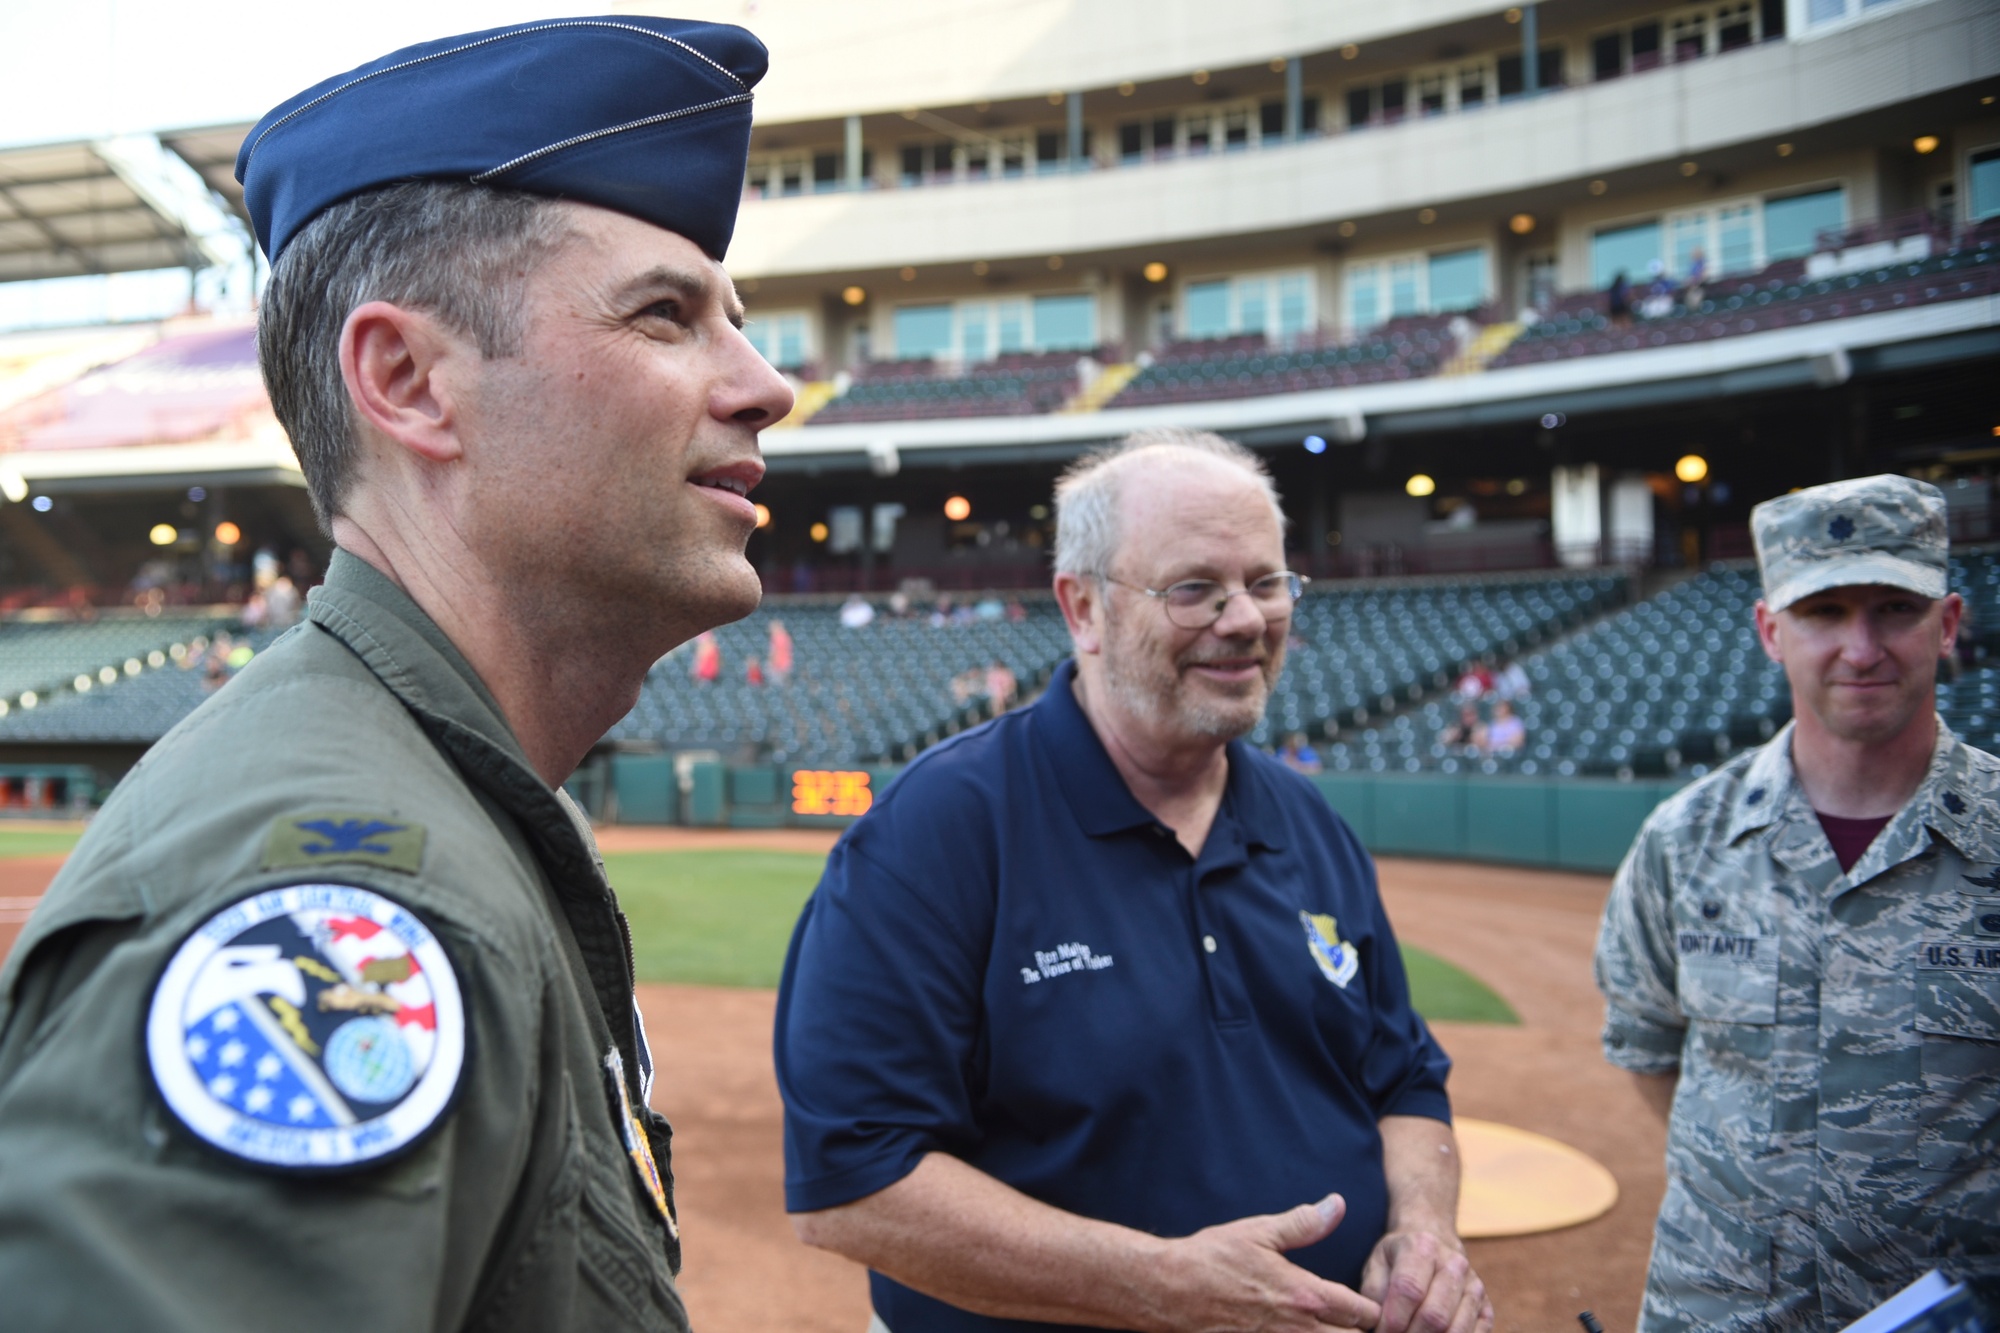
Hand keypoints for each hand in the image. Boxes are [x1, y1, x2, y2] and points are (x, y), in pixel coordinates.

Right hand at [1142, 1194, 1381, 1331]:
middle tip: (1354, 1321)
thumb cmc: (1212, 1258)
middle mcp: (1297, 1329)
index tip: (1369, 1304)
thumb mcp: (1259, 1232)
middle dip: (1358, 1332)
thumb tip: (1338, 1204)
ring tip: (1331, 1327)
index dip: (1372, 1310)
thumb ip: (1304, 1223)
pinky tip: (1300, 1332)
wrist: (1168, 1290)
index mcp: (1304, 1294)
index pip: (1362, 1313)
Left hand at [1359, 1228, 1492, 1332]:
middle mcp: (1454, 1264)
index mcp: (1422, 1247)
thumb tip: (1376, 1324)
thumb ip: (1373, 1294)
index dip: (1393, 1320)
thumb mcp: (1377, 1264)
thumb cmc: (1399, 1258)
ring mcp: (1474, 1286)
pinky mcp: (1486, 1306)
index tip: (1381, 1332)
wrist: (1433, 1239)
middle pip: (1434, 1315)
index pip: (1409, 1290)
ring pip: (1456, 1330)